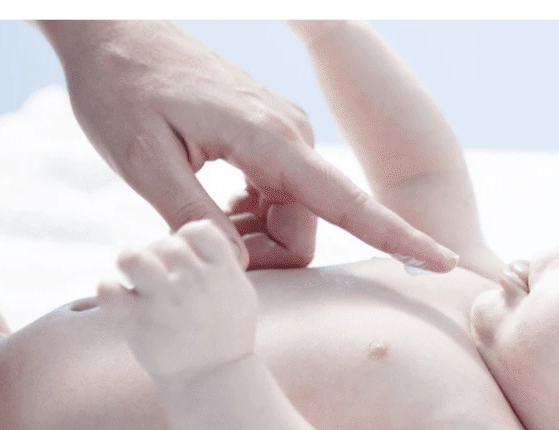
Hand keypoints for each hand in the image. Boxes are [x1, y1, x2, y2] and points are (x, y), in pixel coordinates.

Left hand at [37, 20, 459, 271]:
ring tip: (190, 215)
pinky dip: (247, 216)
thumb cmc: (121, 91)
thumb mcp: (142, 160)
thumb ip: (192, 218)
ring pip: (290, 219)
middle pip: (304, 230)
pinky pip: (278, 199)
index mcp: (270, 140)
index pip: (345, 202)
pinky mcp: (269, 139)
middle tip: (191, 243)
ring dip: (247, 236)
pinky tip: (209, 199)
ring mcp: (283, 137)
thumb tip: (236, 266)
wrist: (113, 34)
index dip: (397, 236)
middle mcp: (290, 137)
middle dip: (258, 254)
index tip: (444, 260)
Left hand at [97, 221, 257, 378]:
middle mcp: (194, 281)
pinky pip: (107, 289)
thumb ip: (224, 263)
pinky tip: (119, 302)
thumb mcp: (241, 295)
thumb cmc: (228, 337)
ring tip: (135, 282)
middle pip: (164, 243)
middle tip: (157, 280)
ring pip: (131, 257)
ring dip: (129, 265)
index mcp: (222, 272)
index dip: (186, 239)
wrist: (215, 380)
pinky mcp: (138, 322)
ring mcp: (165, 301)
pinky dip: (108, 291)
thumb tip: (204, 233)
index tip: (186, 261)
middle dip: (157, 257)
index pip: (198, 229)